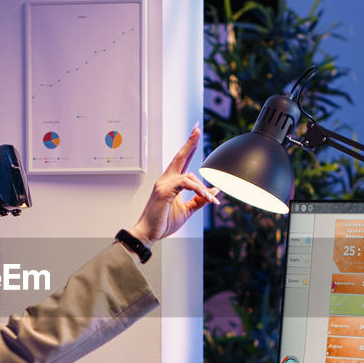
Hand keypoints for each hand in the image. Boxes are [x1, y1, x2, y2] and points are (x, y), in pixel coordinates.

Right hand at [126, 125, 219, 246]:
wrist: (148, 233)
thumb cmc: (163, 222)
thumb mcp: (187, 210)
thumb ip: (200, 199)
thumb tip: (214, 191)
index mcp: (171, 182)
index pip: (182, 161)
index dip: (189, 147)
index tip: (195, 133)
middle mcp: (166, 180)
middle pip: (180, 157)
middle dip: (190, 142)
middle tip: (197, 129)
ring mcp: (163, 184)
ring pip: (189, 176)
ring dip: (203, 188)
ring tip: (212, 200)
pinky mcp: (164, 191)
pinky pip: (185, 184)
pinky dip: (197, 189)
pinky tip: (205, 197)